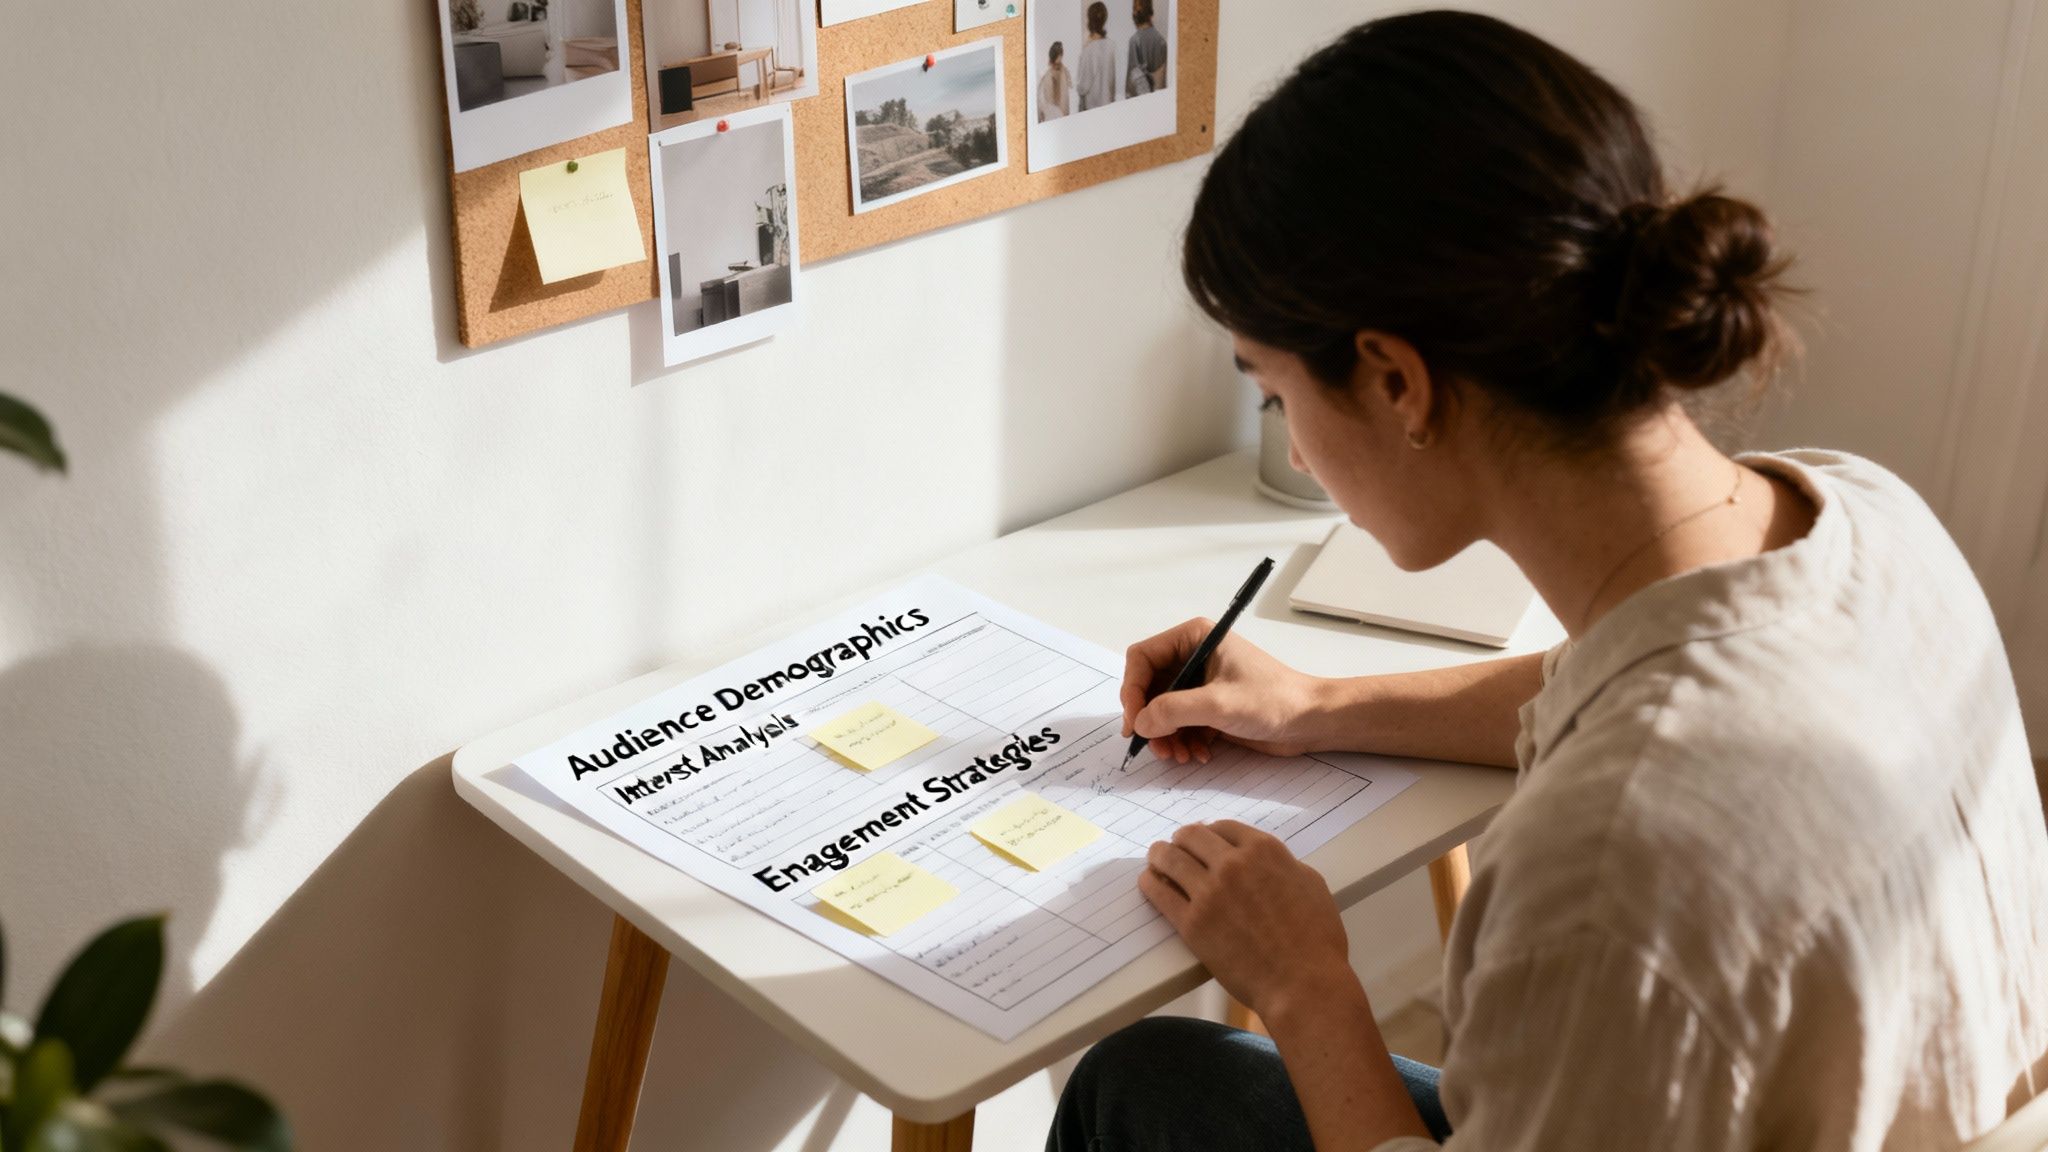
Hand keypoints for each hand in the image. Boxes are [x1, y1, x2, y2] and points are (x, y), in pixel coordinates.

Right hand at [1121, 618, 1324, 761]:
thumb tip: (1140, 723)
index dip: (1132, 690)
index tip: (1135, 722)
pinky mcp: (1209, 707)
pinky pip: (1179, 724)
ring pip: (1161, 711)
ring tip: (1180, 756)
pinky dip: (1182, 741)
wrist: (1310, 721)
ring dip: (1166, 736)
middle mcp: (1192, 657)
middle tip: (1157, 747)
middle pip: (1148, 688)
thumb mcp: (1219, 704)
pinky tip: (1198, 754)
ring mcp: (1200, 683)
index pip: (1142, 658)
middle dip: (1150, 720)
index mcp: (1193, 639)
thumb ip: (1174, 710)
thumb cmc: (1274, 700)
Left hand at [1139, 820, 1356, 1021]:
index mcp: (1264, 850)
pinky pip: (1159, 893)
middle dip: (1183, 839)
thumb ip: (1284, 866)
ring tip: (1156, 859)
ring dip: (1160, 855)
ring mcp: (1209, 892)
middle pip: (1192, 835)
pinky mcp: (1192, 922)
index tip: (1204, 840)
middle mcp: (1233, 864)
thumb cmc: (1316, 941)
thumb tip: (1267, 864)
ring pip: (1170, 858)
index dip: (1211, 832)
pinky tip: (1149, 882)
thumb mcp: (1312, 886)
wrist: (1302, 984)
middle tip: (1177, 847)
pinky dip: (1150, 883)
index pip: (1224, 827)